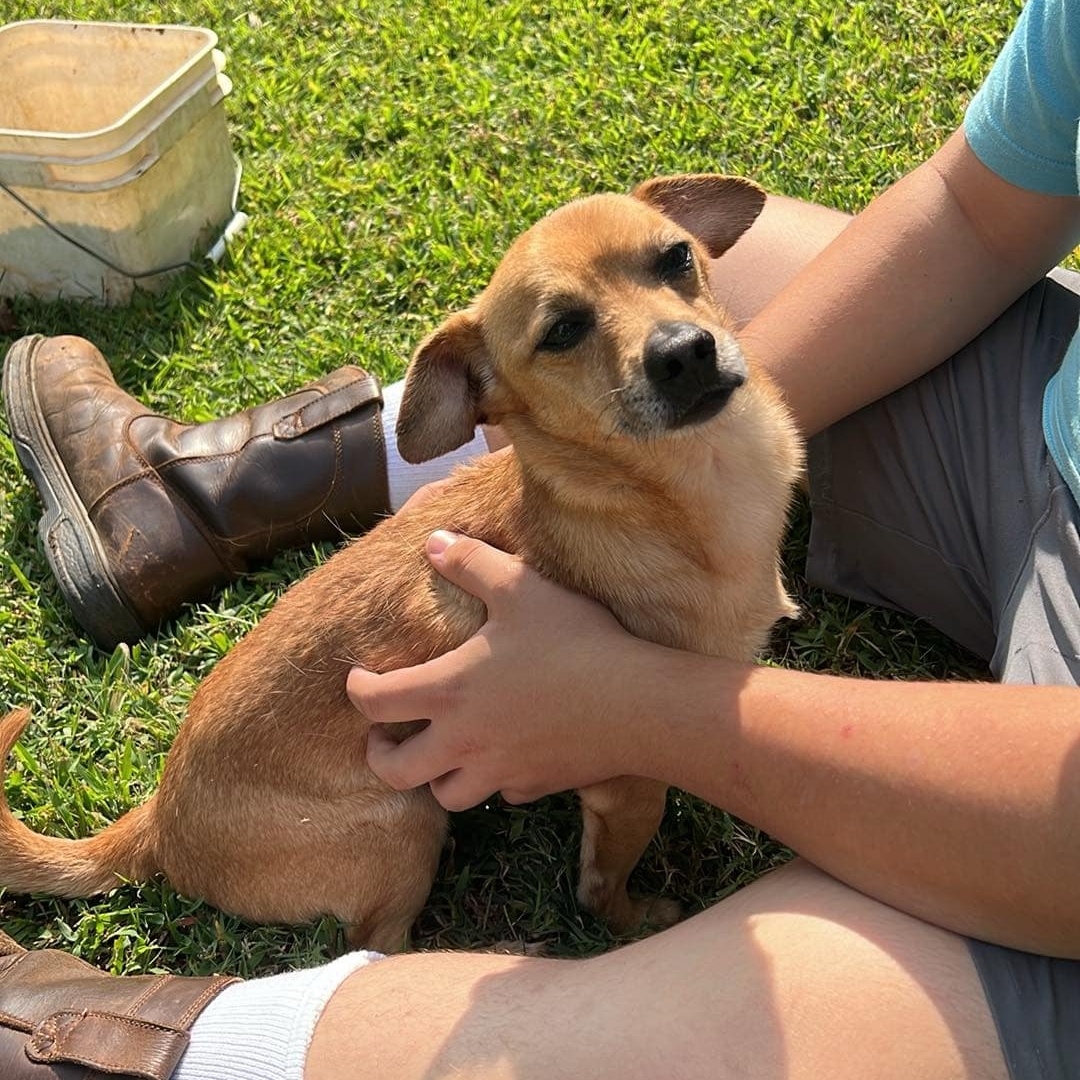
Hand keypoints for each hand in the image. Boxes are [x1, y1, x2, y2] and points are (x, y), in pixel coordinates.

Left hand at [348, 531, 645, 810]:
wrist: (637, 705)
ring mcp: (500, 771)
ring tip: (443, 752)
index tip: (360, 678)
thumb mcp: (520, 587)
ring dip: (435, 776)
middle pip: (396, 772)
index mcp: (450, 691)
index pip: (376, 702)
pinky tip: (506, 757)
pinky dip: (493, 779)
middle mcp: (465, 741)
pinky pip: (501, 793)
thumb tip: (432, 542)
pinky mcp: (537, 785)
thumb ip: (470, 561)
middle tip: (387, 734)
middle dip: (380, 755)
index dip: (358, 689)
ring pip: (446, 796)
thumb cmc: (573, 642)